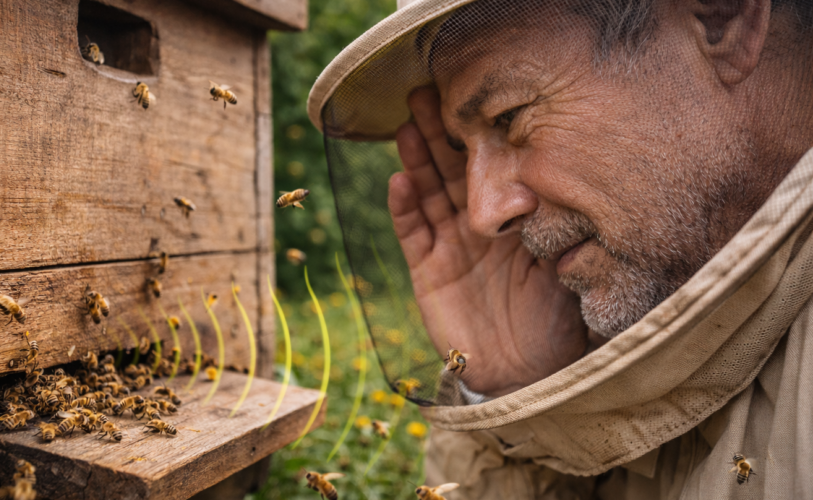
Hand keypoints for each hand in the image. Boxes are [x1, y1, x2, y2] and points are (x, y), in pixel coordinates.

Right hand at [389, 88, 587, 396]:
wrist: (528, 371)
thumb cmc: (554, 318)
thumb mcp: (564, 264)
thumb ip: (552, 225)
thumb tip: (551, 179)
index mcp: (510, 221)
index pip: (488, 170)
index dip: (477, 138)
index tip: (471, 101)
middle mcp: (476, 226)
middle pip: (450, 172)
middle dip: (437, 134)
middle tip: (424, 94)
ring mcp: (449, 246)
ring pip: (427, 194)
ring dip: (416, 161)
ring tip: (406, 126)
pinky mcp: (427, 271)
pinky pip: (412, 233)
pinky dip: (404, 208)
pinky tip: (398, 180)